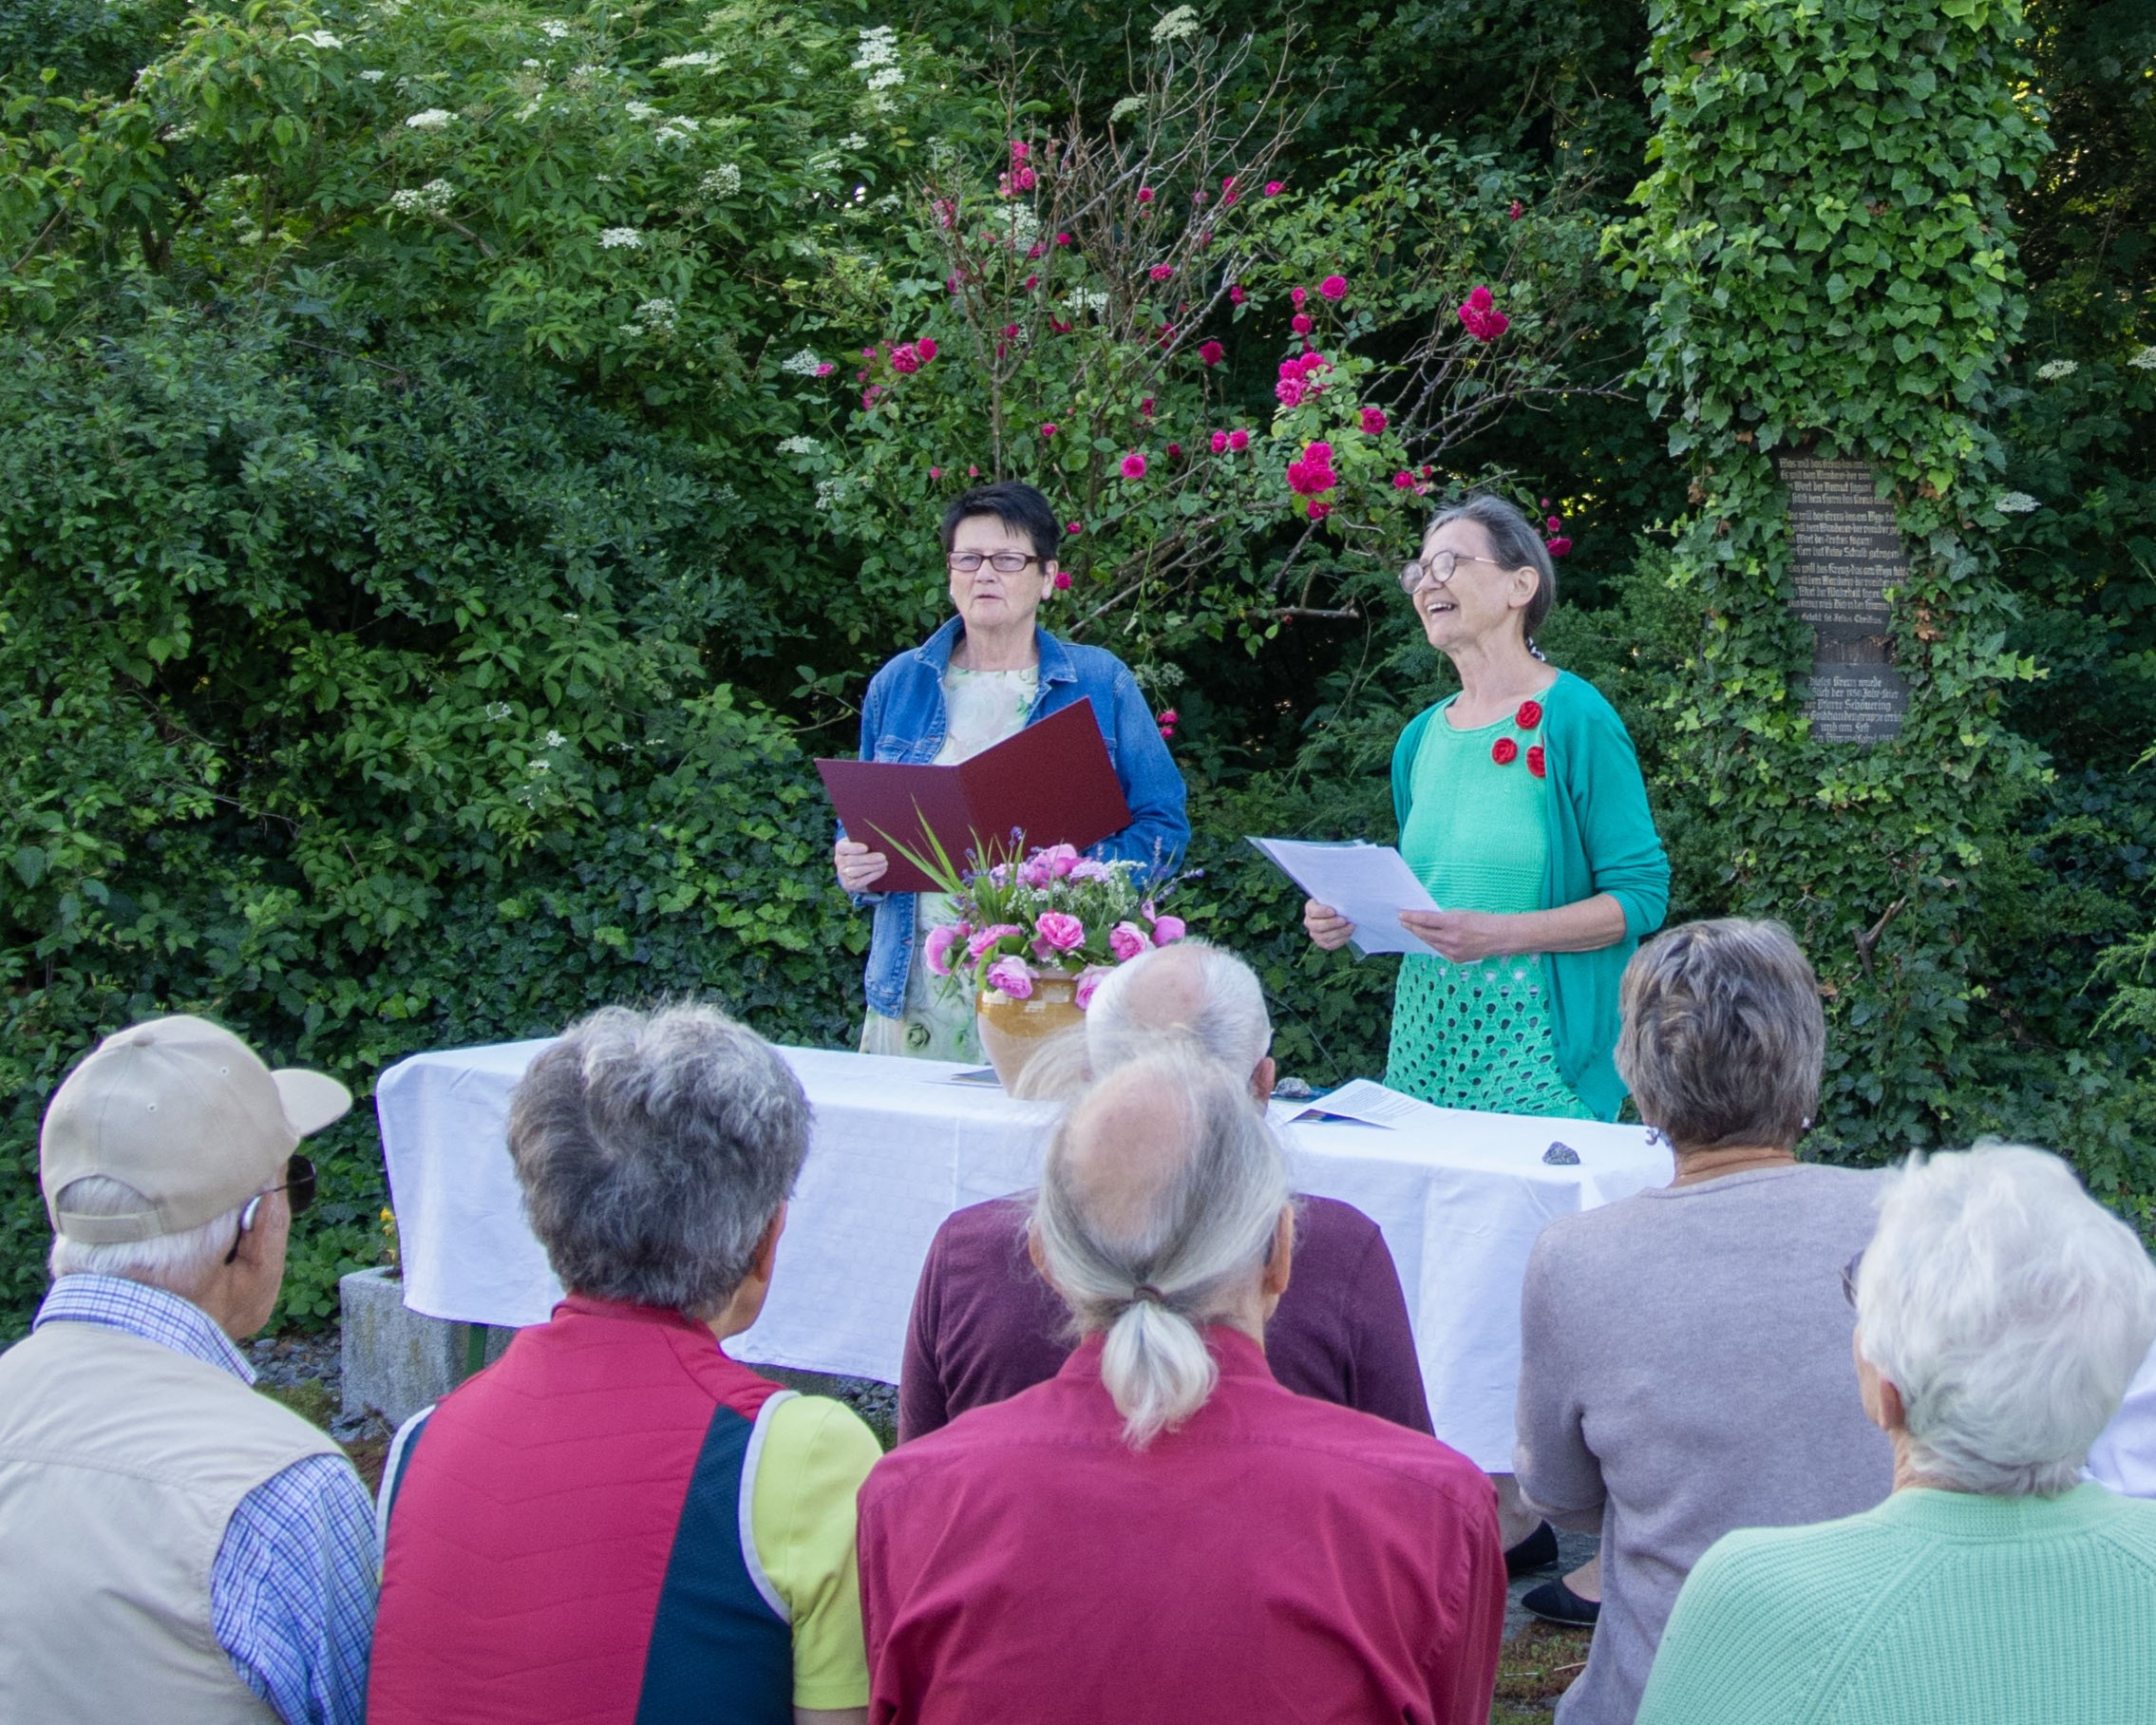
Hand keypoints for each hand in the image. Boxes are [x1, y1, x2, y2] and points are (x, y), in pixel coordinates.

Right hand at [834, 840, 888, 893]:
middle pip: (852, 860)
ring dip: (872, 867)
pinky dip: (872, 875)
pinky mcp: (848, 884)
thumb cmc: (864, 852)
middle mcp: (839, 860)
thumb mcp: (862, 843)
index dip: (854, 848)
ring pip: (856, 871)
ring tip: (884, 863)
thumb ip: (866, 839)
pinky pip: (860, 881)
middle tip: (883, 857)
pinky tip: (882, 870)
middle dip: (869, 859)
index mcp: (841, 847)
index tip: (866, 848)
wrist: (860, 870)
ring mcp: (842, 873)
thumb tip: (878, 837)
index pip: (843, 847)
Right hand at [1304, 899, 1355, 950]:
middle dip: (1331, 924)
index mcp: (1310, 908)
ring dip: (1339, 932)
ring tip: (1351, 926)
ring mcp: (1315, 934)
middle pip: (1317, 926)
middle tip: (1343, 920)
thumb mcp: (1334, 899)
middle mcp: (1309, 922)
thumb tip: (1343, 901)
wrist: (1340, 915)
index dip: (1322, 912)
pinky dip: (1341, 940)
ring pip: (1324, 937)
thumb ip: (1336, 899)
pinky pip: (1330, 945)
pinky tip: (1348, 933)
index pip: (1313, 911)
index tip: (1333, 911)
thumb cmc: (1337, 904)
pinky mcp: (1322, 943)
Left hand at [1398, 910, 1517, 962]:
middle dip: (1412, 926)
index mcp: (1452, 923)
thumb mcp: (1462, 913)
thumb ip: (1443, 917)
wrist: (1500, 937)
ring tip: (1412, 928)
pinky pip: (1439, 950)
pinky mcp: (1456, 959)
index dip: (1411, 917)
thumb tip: (1426, 919)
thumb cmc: (1482, 921)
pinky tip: (1428, 938)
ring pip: (1430, 942)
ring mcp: (1452, 951)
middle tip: (1403, 921)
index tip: (1401, 914)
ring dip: (1420, 935)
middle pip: (1424, 933)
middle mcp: (1450, 939)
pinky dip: (1433, 943)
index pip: (1425, 920)